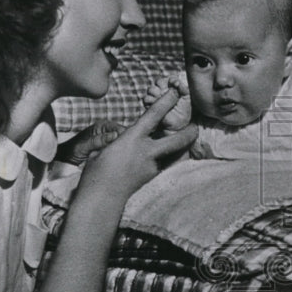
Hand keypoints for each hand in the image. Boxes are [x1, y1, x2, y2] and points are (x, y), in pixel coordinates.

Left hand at [56, 120, 121, 165]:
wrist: (65, 159)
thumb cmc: (73, 150)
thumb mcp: (86, 145)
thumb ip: (99, 140)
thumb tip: (115, 135)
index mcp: (102, 126)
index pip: (120, 129)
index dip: (125, 136)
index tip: (127, 146)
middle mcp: (107, 131)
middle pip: (123, 136)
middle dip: (125, 144)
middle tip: (125, 154)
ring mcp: (108, 140)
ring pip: (121, 144)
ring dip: (122, 150)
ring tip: (122, 159)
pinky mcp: (108, 149)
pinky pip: (117, 151)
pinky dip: (118, 155)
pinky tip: (119, 160)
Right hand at [80, 89, 198, 200]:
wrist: (101, 199)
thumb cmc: (95, 173)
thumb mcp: (102, 149)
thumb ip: (116, 141)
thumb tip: (120, 138)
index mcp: (131, 139)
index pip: (152, 116)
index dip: (166, 102)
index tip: (176, 92)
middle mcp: (145, 151)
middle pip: (176, 140)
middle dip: (189, 132)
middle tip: (196, 126)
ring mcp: (151, 166)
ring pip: (174, 154)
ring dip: (182, 147)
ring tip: (188, 140)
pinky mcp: (151, 178)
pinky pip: (165, 164)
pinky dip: (169, 159)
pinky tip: (170, 157)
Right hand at [144, 72, 191, 134]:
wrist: (181, 123)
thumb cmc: (186, 109)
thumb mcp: (187, 96)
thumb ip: (182, 87)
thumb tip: (175, 81)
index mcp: (173, 86)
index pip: (169, 78)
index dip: (171, 80)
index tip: (175, 84)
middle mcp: (164, 90)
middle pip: (158, 82)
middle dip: (162, 85)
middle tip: (166, 91)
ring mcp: (157, 97)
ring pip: (151, 89)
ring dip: (156, 92)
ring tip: (161, 97)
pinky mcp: (151, 105)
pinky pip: (146, 99)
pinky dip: (151, 100)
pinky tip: (157, 103)